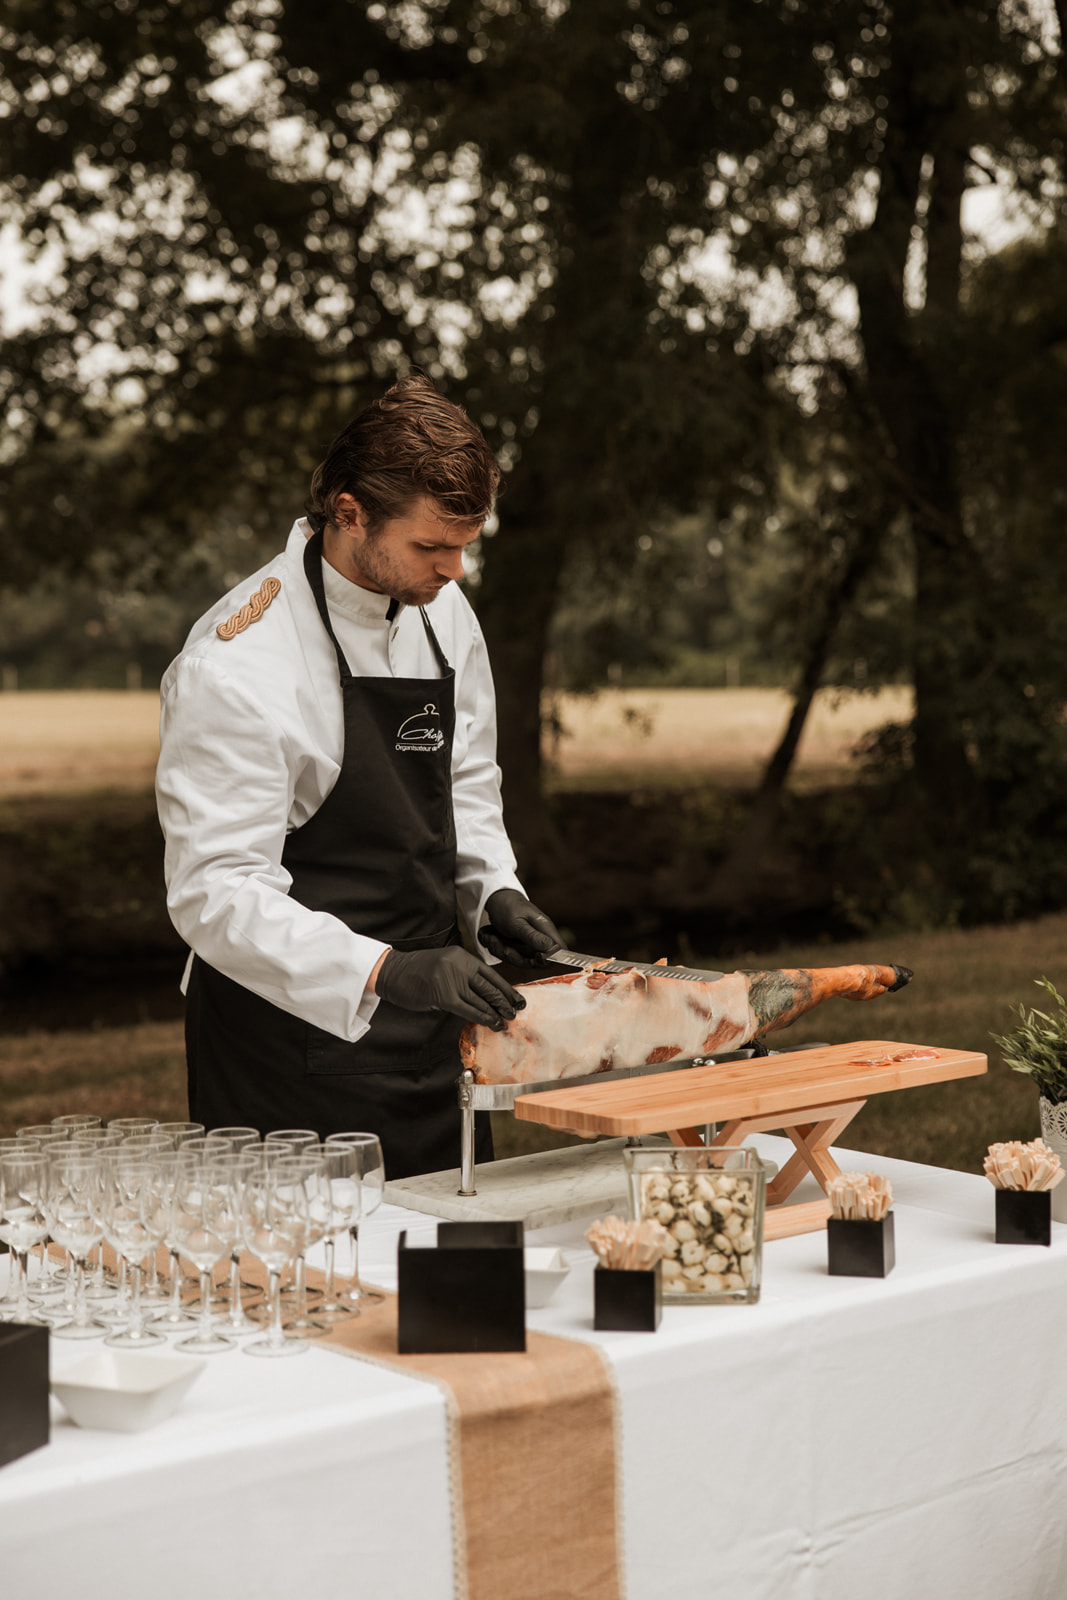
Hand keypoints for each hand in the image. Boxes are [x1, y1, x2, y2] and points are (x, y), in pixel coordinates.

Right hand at [375, 945, 526, 1030]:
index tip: (517, 998)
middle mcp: (459, 965)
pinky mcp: (443, 994)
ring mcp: (451, 979)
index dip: (505, 988)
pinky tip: (491, 1023)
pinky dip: (482, 1017)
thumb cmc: (417, 972)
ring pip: (480, 998)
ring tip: (505, 1021)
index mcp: (462, 956)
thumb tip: (483, 996)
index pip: (490, 974)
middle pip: (489, 986)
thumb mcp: (444, 965)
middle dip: (504, 1001)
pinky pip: (468, 1008)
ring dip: (495, 1012)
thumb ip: (462, 976)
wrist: (392, 971)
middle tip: (515, 1011)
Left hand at [478, 889, 562, 964]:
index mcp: (545, 929)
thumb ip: (533, 937)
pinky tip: (493, 937)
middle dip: (515, 956)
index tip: (529, 958)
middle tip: (502, 943)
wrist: (496, 899)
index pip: (559, 952)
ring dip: (503, 951)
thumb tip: (552, 950)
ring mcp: (530, 943)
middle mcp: (541, 937)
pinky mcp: (521, 946)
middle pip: (536, 962)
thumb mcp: (517, 923)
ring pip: (521, 960)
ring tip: (494, 936)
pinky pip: (511, 956)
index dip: (546, 961)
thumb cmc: (507, 907)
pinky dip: (499, 949)